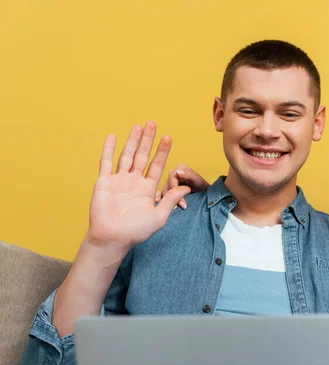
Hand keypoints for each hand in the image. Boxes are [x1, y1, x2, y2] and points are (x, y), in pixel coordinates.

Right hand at [87, 122, 190, 248]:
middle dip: (147, 140)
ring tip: (138, 126)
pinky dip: (108, 149)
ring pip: (126, 156)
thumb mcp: (159, 216)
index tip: (168, 138)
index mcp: (147, 189)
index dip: (162, 152)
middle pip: (142, 156)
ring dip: (132, 141)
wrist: (112, 239)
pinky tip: (112, 137)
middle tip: (152, 124)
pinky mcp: (104, 182)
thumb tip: (186, 188)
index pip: (157, 165)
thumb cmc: (135, 232)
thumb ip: (170, 200)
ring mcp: (118, 180)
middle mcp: (133, 182)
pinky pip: (106, 162)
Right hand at [155, 164, 208, 208]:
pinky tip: (158, 202)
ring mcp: (169, 181)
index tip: (181, 201)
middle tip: (182, 207)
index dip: (175, 190)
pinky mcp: (167, 189)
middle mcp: (173, 173)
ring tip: (174, 208)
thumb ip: (189, 175)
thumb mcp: (197, 180)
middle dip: (173, 197)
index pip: (172, 178)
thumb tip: (177, 172)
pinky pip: (161, 193)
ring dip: (168, 200)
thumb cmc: (201, 186)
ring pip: (164, 190)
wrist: (203, 194)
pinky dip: (159, 197)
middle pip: (168, 185)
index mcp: (179, 168)